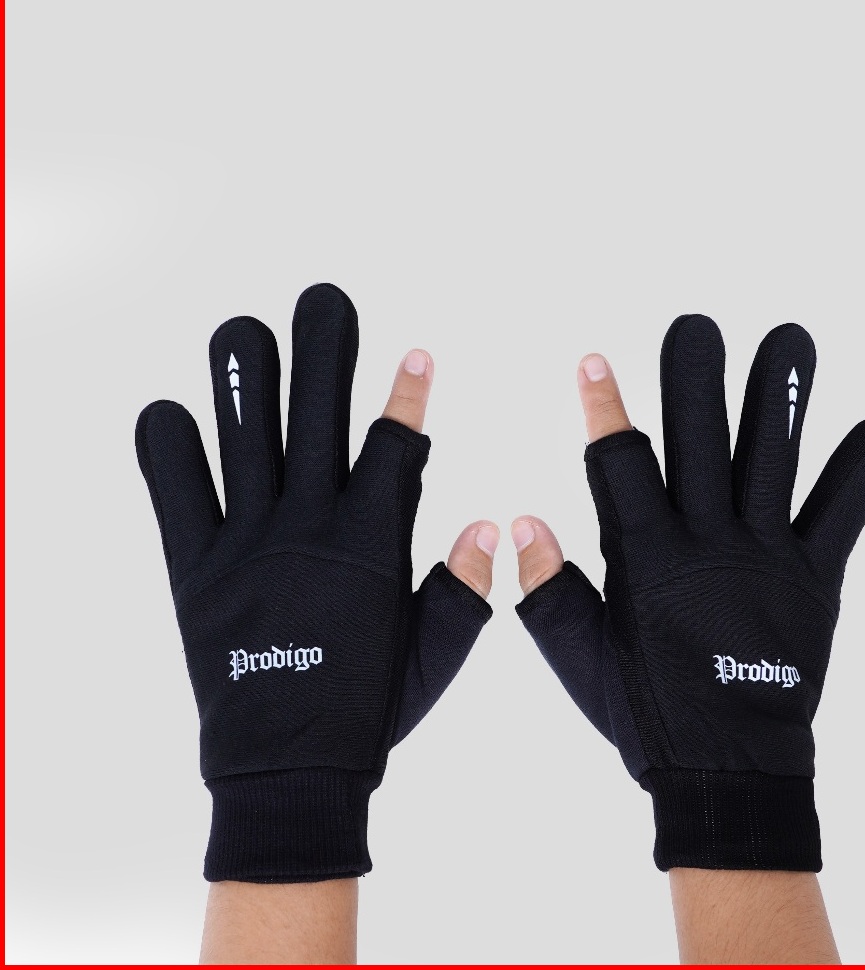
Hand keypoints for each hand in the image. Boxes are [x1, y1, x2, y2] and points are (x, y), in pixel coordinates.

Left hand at [136, 283, 494, 882]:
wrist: (287, 768)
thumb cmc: (368, 709)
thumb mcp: (435, 653)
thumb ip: (464, 590)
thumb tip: (492, 528)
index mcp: (370, 542)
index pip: (398, 444)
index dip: (409, 393)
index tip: (418, 352)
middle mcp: (310, 525)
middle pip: (318, 416)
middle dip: (324, 352)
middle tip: (323, 300)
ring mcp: (249, 541)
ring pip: (246, 437)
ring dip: (244, 378)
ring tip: (243, 329)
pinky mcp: (198, 566)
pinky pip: (177, 495)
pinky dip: (168, 451)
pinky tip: (168, 412)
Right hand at [513, 317, 864, 870]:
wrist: (728, 770)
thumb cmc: (648, 713)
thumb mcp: (581, 658)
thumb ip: (552, 591)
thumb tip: (522, 522)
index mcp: (647, 558)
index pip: (618, 464)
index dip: (604, 408)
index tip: (594, 359)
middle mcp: (707, 543)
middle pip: (699, 444)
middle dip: (695, 381)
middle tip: (696, 325)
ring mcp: (765, 556)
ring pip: (771, 461)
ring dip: (780, 399)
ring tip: (790, 339)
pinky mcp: (812, 577)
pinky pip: (839, 517)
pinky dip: (860, 475)